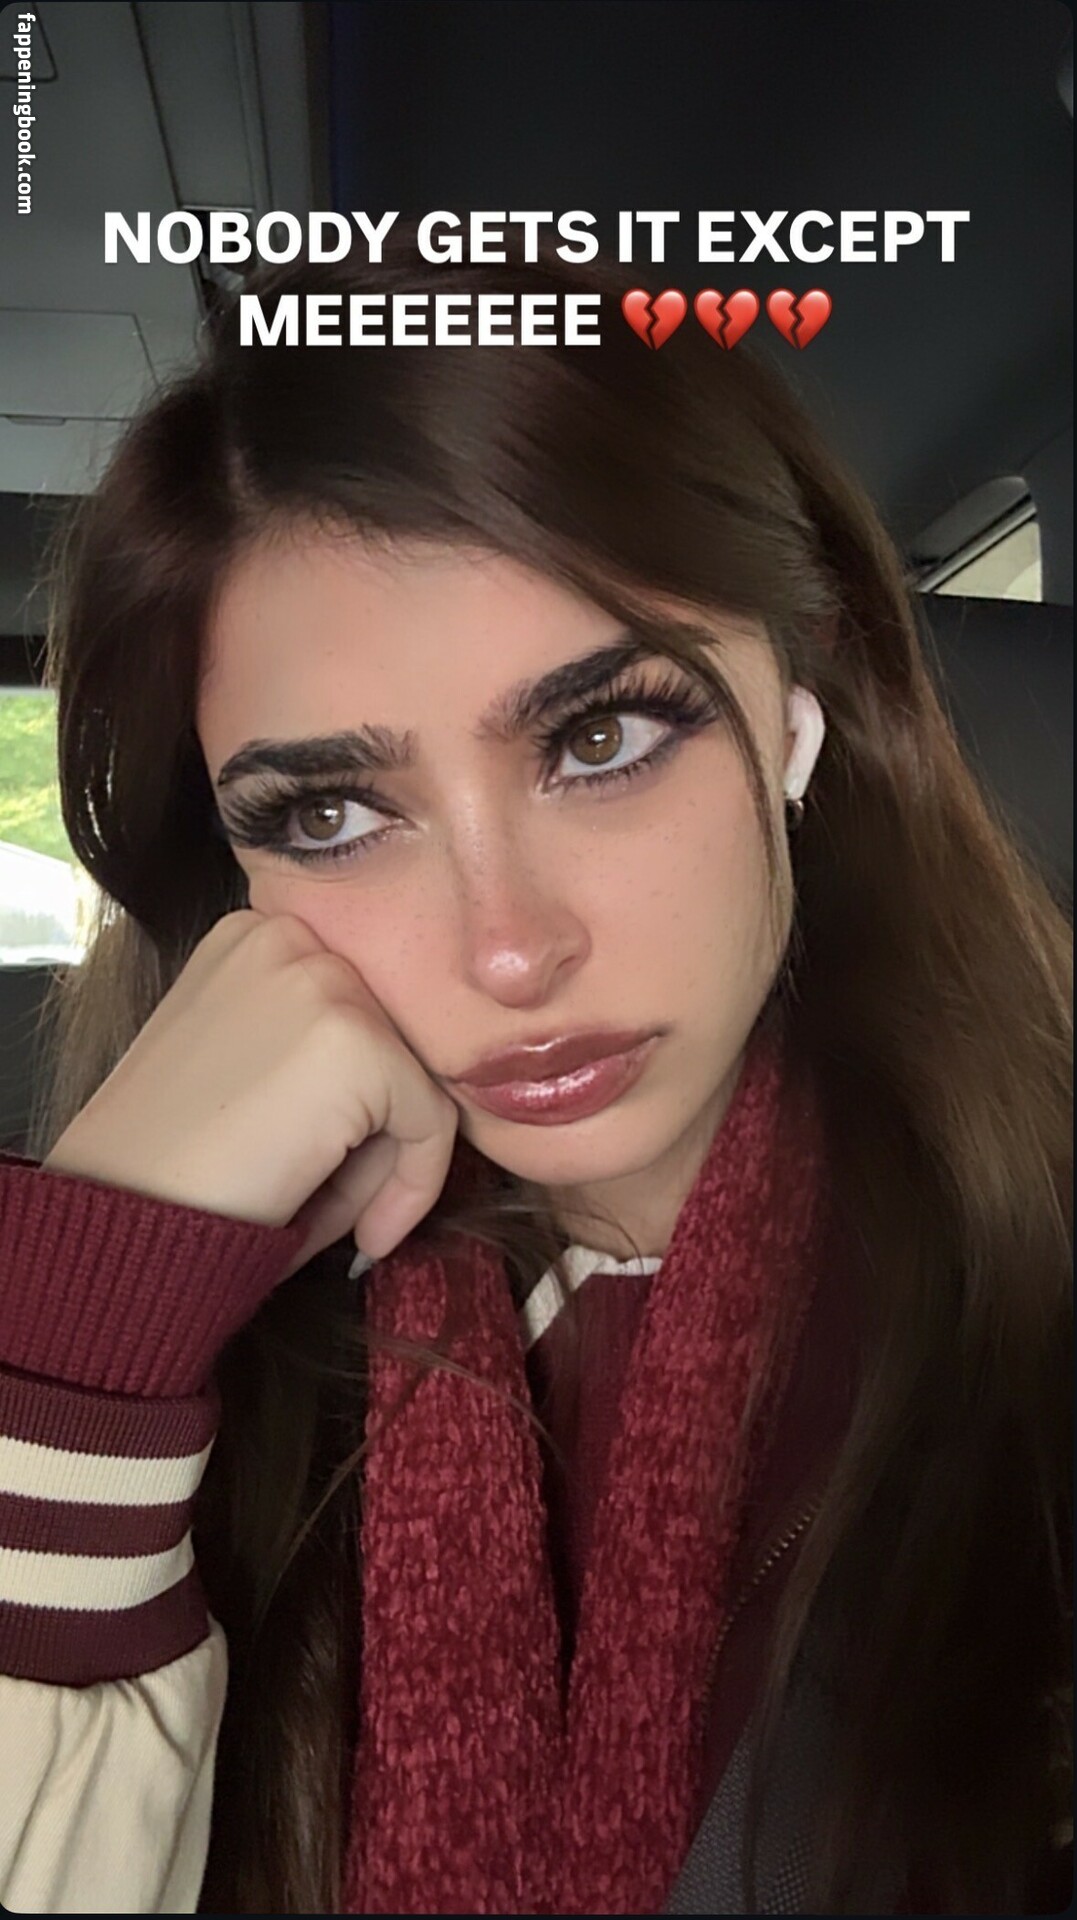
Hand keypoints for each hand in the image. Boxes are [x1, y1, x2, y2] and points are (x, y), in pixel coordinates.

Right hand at [42, 910, 459, 1278]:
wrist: (120, 1219)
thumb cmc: (174, 1170)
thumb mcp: (256, 1083)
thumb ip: (335, 1068)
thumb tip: (429, 1098)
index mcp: (254, 937)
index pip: (357, 1009)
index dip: (358, 1097)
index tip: (330, 1161)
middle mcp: (288, 936)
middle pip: (394, 1037)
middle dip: (377, 1125)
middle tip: (331, 1196)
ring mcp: (323, 980)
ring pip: (418, 1076)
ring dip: (389, 1156)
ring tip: (329, 1210)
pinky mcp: (355, 1039)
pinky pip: (432, 1121)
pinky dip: (414, 1187)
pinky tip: (363, 1231)